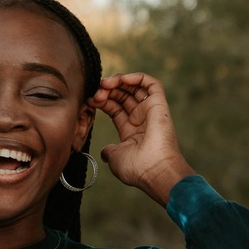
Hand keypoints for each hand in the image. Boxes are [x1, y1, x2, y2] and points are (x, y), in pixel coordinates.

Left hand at [88, 72, 194, 205]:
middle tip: (96, 92)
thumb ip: (109, 152)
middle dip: (107, 91)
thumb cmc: (137, 169)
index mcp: (131, 132)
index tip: (89, 100)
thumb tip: (105, 152)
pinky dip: (136, 77)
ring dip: (118, 82)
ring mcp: (151, 112)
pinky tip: (121, 79)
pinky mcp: (159, 105)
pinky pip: (151, 84)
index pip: (114, 109)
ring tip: (105, 84)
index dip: (101, 101)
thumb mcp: (115, 159)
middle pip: (123, 96)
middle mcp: (141, 120)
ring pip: (134, 88)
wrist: (155, 171)